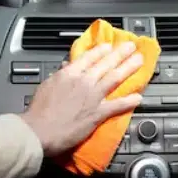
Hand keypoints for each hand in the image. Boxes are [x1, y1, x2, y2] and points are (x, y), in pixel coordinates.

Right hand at [20, 43, 142, 156]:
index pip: (89, 57)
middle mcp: (83, 82)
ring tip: (139, 61)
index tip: (109, 46)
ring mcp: (92, 97)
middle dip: (120, 54)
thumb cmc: (38, 110)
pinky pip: (117, 105)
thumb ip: (59, 76)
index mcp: (69, 74)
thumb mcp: (46, 86)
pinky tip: (138, 97)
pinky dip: (129, 101)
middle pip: (105, 64)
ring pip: (115, 78)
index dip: (101, 50)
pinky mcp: (98, 114)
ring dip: (128, 68)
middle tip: (131, 47)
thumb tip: (65, 68)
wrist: (39, 131)